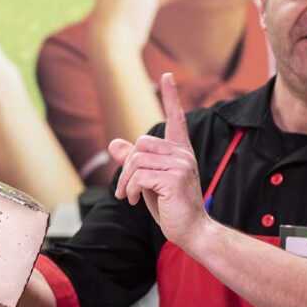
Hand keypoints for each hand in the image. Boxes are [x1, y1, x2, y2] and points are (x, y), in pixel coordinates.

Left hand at [107, 72, 208, 247]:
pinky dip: (131, 189)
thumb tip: (113, 144)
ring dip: (125, 181)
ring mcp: (180, 165)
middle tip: (124, 190)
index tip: (167, 75)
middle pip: (140, 144)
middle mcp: (183, 154)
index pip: (176, 118)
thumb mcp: (148, 181)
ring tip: (128, 197)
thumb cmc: (171, 207)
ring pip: (137, 160)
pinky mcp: (174, 178)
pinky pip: (139, 176)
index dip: (171, 97)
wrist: (192, 231)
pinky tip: (135, 201)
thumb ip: (133, 162)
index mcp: (180, 152)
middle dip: (126, 168)